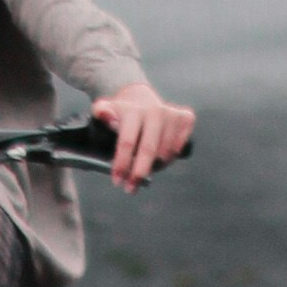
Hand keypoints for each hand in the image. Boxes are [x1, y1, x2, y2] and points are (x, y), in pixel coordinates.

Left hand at [89, 77, 194, 191]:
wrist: (141, 98)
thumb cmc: (121, 113)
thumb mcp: (104, 110)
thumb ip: (100, 112)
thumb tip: (105, 115)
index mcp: (134, 110)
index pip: (127, 141)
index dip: (122, 164)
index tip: (117, 181)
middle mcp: (155, 111)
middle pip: (148, 150)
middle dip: (138, 173)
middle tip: (130, 188)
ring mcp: (172, 114)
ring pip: (165, 153)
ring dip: (154, 167)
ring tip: (142, 170)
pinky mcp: (186, 118)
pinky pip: (179, 148)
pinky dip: (169, 158)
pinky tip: (159, 158)